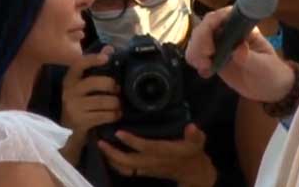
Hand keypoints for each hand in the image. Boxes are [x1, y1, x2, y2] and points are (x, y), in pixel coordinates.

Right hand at [61, 47, 120, 159]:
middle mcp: (69, 92)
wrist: (68, 131)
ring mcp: (74, 107)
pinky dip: (114, 114)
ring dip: (116, 103)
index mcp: (70, 80)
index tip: (106, 57)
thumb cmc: (80, 103)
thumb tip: (109, 48)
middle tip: (118, 90)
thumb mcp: (83, 85)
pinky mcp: (80, 121)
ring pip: (103, 100)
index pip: (79, 64)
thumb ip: (95, 66)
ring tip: (119, 104)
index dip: (92, 59)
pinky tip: (117, 114)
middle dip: (112, 85)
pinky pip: (103, 115)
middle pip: (95, 82)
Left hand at [98, 124, 216, 186]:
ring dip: (110, 159)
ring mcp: (146, 168)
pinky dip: (115, 163)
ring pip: (124, 168)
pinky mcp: (144, 170)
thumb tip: (192, 126)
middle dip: (112, 153)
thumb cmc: (193, 153)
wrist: (193, 173)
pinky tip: (108, 154)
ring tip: (100, 147)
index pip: (145, 147)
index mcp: (163, 153)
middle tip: (100, 141)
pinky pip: (126, 169)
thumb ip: (195, 135)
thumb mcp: (198, 142)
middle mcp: (152, 162)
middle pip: (127, 161)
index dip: (132, 141)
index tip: (119, 132)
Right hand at [186, 7, 293, 102]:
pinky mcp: (212, 56)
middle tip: (207, 60)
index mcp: (242, 26)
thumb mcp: (263, 66)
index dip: (211, 24)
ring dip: (195, 52)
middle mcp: (228, 31)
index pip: (221, 16)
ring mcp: (218, 43)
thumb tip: (238, 48)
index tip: (211, 45)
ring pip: (196, 39)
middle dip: (200, 42)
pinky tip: (205, 73)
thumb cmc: (271, 72)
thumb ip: (250, 58)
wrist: (270, 89)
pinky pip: (196, 53)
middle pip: (204, 26)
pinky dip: (195, 61)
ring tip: (206, 68)